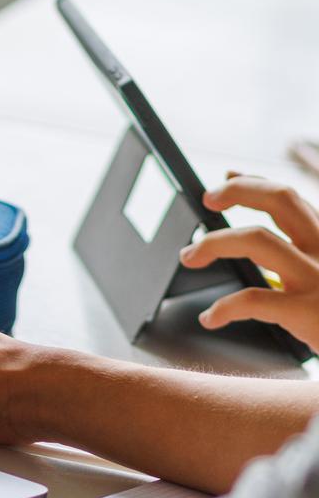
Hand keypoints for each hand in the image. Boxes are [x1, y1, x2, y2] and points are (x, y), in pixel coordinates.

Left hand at [179, 175, 318, 352]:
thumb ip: (299, 249)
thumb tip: (256, 234)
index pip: (290, 198)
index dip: (254, 183)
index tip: (226, 179)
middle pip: (281, 200)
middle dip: (239, 192)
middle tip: (208, 199)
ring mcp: (317, 279)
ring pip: (258, 241)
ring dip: (215, 243)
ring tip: (190, 256)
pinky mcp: (308, 312)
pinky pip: (254, 300)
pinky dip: (224, 307)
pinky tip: (211, 318)